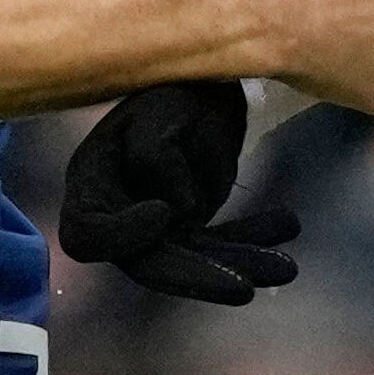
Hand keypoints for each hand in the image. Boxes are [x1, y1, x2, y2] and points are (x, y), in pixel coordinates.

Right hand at [59, 78, 292, 301]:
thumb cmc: (167, 89)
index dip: (120, 236)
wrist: (200, 86)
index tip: (162, 212)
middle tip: (243, 288)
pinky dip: (253, 241)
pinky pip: (220, 246)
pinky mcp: (190, 230)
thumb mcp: (156, 110)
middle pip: (148, 262)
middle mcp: (117, 215)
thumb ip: (154, 156)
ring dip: (240, 265)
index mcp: (91, 183)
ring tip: (286, 268)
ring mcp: (154, 228)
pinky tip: (286, 225)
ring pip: (193, 261)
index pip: (86, 234)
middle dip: (197, 275)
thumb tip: (179, 213)